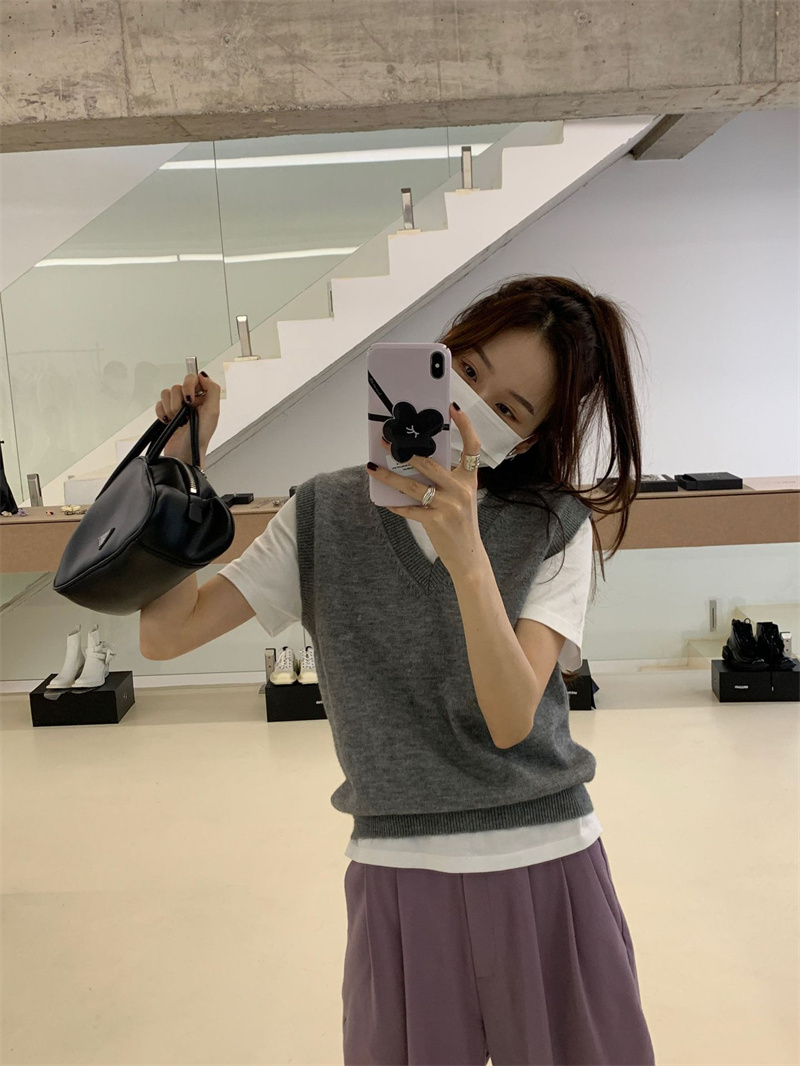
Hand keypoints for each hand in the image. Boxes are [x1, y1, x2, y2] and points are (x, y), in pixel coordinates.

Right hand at [155, 371, 220, 462]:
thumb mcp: (213, 412)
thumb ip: (212, 390)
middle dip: (178, 400)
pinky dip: (161, 413)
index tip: (190, 398)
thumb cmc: (200, 437)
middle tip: (184, 413)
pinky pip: (158, 404)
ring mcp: (177, 408)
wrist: (184, 454)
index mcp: (204, 399)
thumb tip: (203, 375)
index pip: (193, 378)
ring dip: (170, 408)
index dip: (189, 385)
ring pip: (167, 394)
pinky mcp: (166, 414)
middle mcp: (191, 401)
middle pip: (178, 386)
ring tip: (177, 421)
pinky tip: (168, 422)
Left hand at [367, 403, 486, 580]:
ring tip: (373, 468)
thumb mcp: (461, 496)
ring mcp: (449, 505)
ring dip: (389, 476)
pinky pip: (409, 509)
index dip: (465, 425)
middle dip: (404, 452)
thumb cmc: (461, 522)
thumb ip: (446, 479)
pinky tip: (384, 500)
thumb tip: (416, 461)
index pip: (473, 447)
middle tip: (386, 442)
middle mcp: (461, 489)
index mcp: (469, 479)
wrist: (468, 555)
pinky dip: (395, 504)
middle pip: (429, 464)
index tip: (452, 407)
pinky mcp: (436, 521)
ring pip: (412, 486)